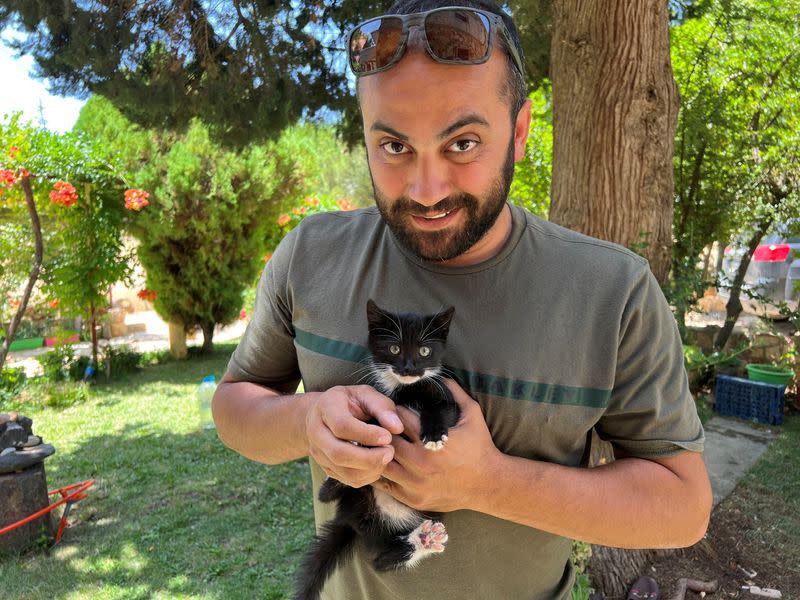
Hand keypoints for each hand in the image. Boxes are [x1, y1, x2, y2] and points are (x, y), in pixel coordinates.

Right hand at [305, 385, 403, 487]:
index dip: (368, 435)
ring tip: (386, 457)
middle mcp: (316, 432)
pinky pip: (347, 480)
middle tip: (390, 452)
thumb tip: (397, 428)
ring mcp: (318, 452)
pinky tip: (377, 465)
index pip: (342, 426)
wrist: (325, 413)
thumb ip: (382, 408)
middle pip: (339, 453)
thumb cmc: (351, 401)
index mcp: (326, 407)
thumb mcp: (366, 395)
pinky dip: (367, 476)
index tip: (388, 436)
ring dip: (370, 469)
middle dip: (369, 458)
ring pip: (343, 470)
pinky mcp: (326, 467)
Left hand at [374, 380, 501, 512]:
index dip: (396, 412)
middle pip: (387, 440)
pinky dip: (383, 473)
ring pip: (383, 462)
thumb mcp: (473, 415)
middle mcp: (420, 463)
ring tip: (383, 445)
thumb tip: (442, 375)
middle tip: (384, 426)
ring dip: (381, 452)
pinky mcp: (413, 499)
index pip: (399, 419)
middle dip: (384, 431)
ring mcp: (415, 483)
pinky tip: (387, 463)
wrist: (489, 484)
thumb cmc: (480, 447)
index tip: (397, 411)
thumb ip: (456, 393)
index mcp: (431, 441)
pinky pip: (386, 485)